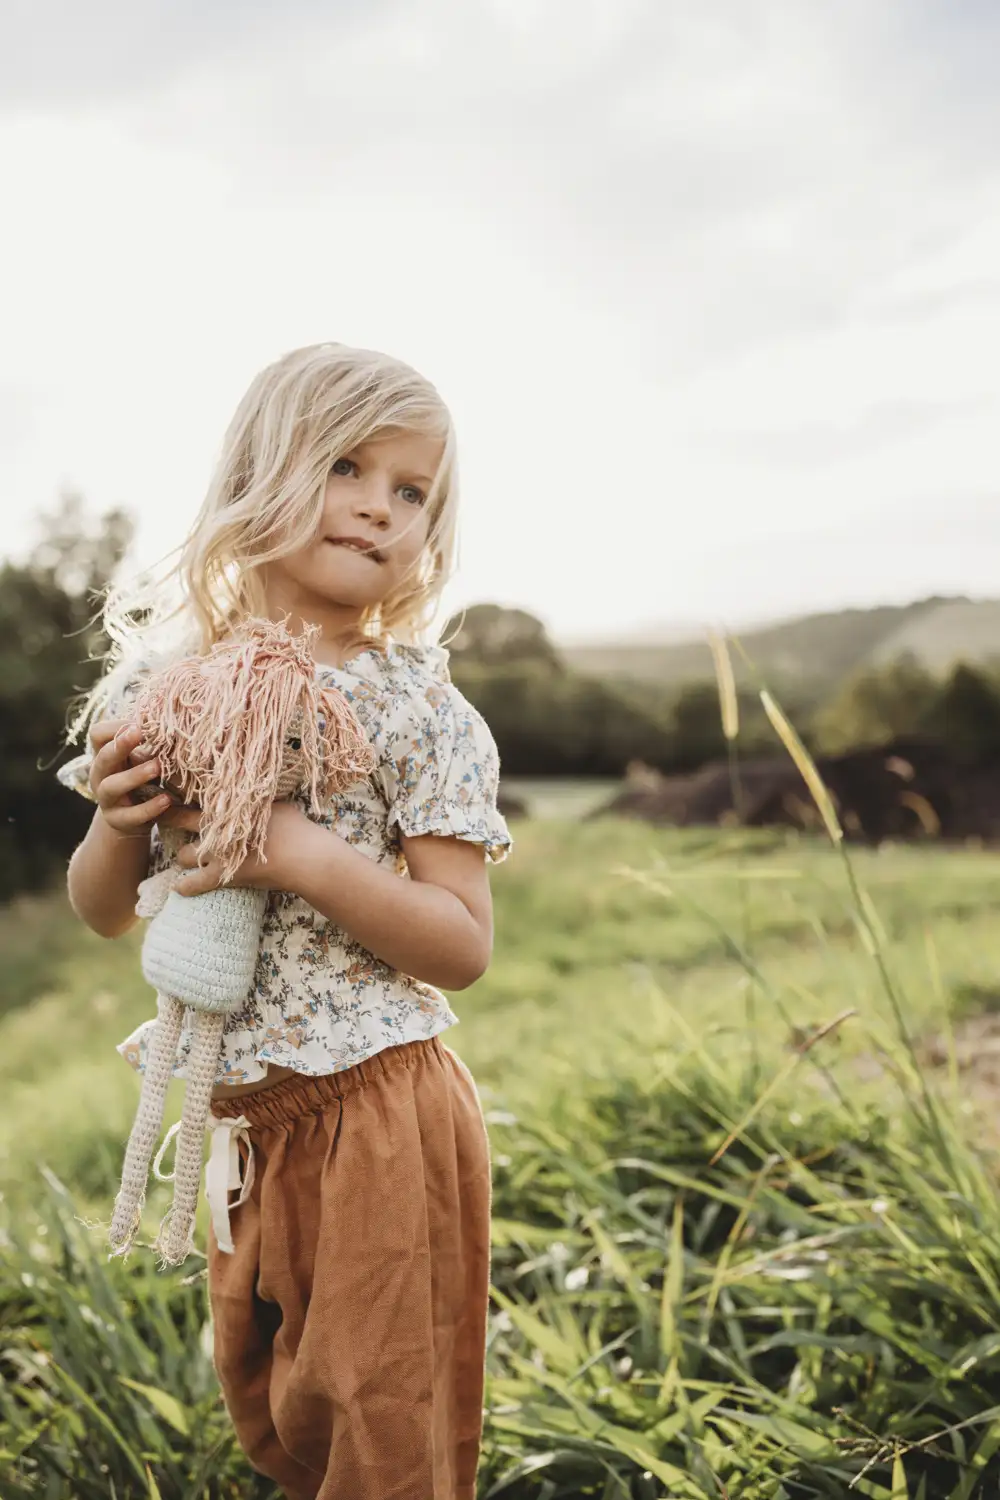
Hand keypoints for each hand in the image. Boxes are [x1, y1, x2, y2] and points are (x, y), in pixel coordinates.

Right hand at [89, 720, 172, 835]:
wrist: (135, 819)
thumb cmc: (142, 779)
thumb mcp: (142, 758)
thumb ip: (148, 743)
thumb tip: (170, 719)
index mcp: (105, 754)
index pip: (98, 734)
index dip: (116, 726)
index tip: (140, 723)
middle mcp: (100, 775)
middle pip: (102, 757)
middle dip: (120, 745)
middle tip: (139, 733)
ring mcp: (106, 799)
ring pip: (112, 786)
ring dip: (134, 775)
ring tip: (157, 767)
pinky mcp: (117, 820)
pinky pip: (131, 815)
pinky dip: (149, 808)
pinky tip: (166, 800)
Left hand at [164, 801, 310, 897]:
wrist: (305, 858)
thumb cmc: (295, 827)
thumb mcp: (275, 804)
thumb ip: (256, 799)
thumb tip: (253, 787)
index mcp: (228, 809)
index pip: (194, 795)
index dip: (175, 791)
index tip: (162, 788)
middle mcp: (217, 830)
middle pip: (180, 822)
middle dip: (167, 818)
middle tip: (158, 816)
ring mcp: (218, 855)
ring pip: (185, 854)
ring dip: (184, 854)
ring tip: (184, 854)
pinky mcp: (224, 877)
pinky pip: (196, 884)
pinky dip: (185, 886)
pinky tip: (178, 887)